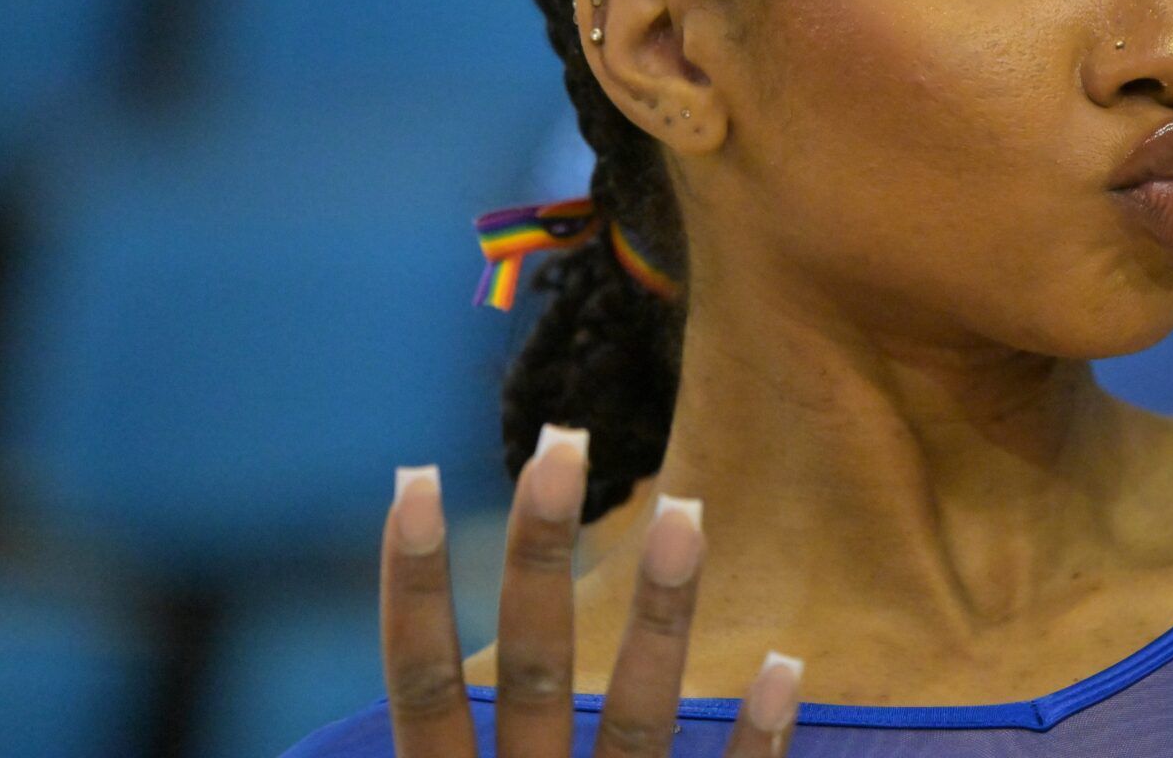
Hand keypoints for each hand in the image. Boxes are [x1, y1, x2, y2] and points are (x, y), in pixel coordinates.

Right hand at [381, 428, 801, 755]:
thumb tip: (388, 712)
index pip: (422, 690)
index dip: (412, 588)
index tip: (416, 478)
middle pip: (531, 675)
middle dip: (540, 558)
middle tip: (563, 444)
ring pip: (634, 726)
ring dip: (660, 617)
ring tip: (684, 514)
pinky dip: (757, 740)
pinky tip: (783, 663)